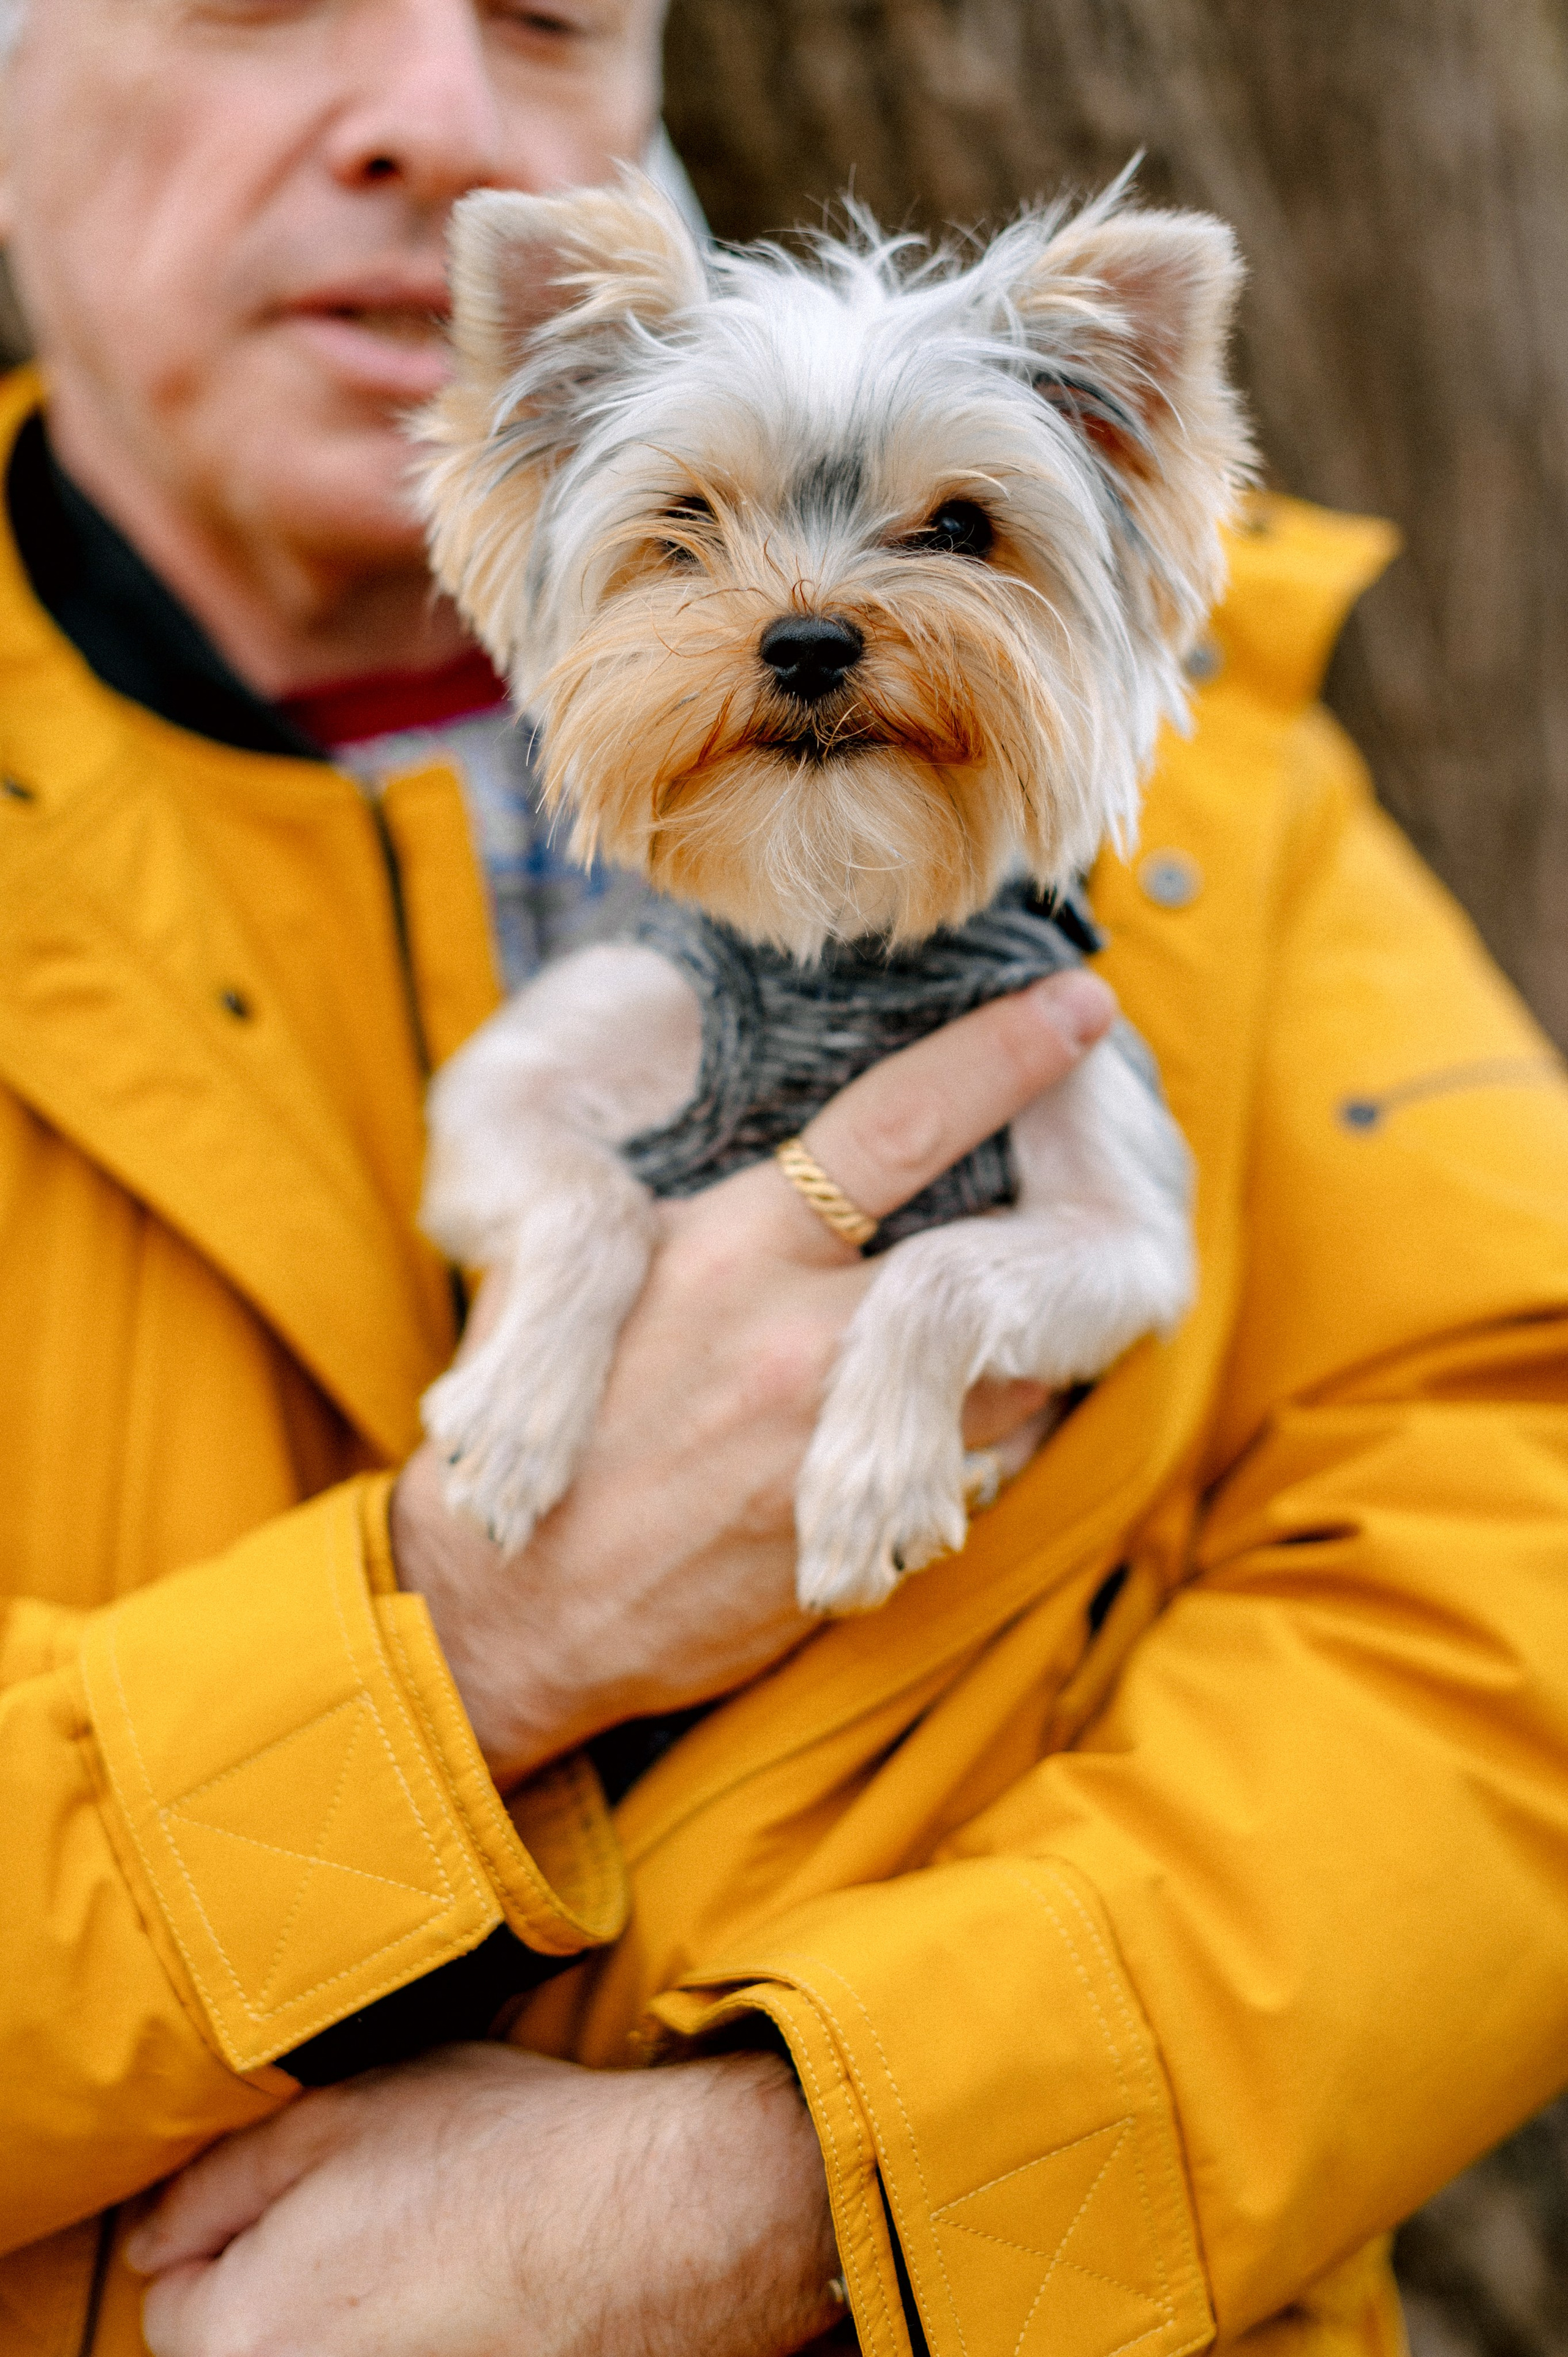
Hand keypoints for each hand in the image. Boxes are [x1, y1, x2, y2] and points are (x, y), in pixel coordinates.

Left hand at [128, 2046, 841, 2356]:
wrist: (654, 2224)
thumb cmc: (503, 2155)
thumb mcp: (337, 2114)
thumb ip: (217, 2179)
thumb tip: (151, 2233)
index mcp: (241, 2335)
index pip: (172, 2293)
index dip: (235, 2221)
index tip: (312, 2186)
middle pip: (240, 2341)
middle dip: (284, 2279)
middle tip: (377, 2213)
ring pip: (319, 2351)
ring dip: (350, 2313)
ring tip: (430, 2253)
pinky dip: (412, 2335)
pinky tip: (465, 2296)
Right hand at [393, 968, 1116, 1786]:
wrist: (510, 1604)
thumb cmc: (551, 1420)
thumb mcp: (605, 1279)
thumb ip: (709, 1209)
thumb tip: (797, 1131)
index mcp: (731, 1251)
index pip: (896, 1123)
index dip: (999, 1055)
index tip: (1076, 1006)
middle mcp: (800, 1341)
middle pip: (991, 1264)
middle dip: (1061, 1216)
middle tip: (1121, 1170)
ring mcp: (838, 1447)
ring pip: (1004, 1375)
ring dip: (1033, 1338)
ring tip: (1051, 1297)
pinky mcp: (857, 1537)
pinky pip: (975, 1470)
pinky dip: (993, 1430)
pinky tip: (983, 1404)